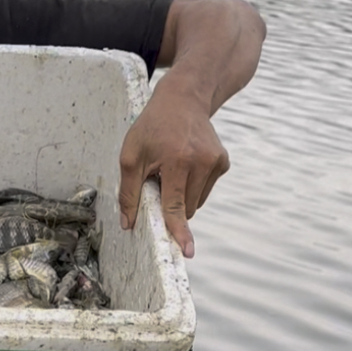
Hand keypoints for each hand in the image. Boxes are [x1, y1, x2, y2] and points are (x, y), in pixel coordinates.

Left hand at [117, 84, 229, 257]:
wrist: (182, 100)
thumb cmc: (152, 127)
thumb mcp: (131, 155)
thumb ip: (128, 191)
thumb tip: (128, 223)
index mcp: (177, 160)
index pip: (175, 204)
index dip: (178, 229)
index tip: (188, 251)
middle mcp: (202, 162)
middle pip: (185, 207)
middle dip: (170, 202)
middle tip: (158, 176)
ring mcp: (216, 162)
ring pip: (196, 201)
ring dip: (181, 194)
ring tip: (171, 166)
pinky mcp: (223, 163)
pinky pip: (204, 190)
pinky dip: (191, 185)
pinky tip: (184, 162)